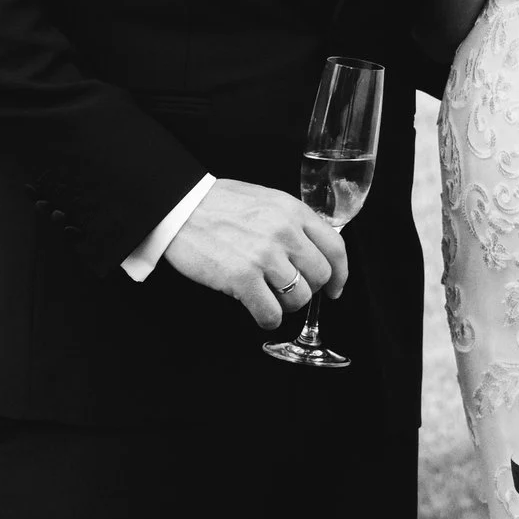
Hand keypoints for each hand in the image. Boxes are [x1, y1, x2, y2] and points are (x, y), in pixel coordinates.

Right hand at [162, 179, 347, 329]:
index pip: (335, 247)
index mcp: (292, 211)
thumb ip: (291, 221)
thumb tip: (311, 249)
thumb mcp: (265, 199)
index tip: (335, 288)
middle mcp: (284, 232)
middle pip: (320, 277)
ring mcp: (264, 256)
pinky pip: (271, 314)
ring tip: (268, 297)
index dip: (340, 274)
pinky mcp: (242, 278)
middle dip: (307, 289)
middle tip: (288, 290)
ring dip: (286, 305)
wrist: (178, 206)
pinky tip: (259, 312)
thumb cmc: (216, 204)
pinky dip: (268, 319)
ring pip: (299, 298)